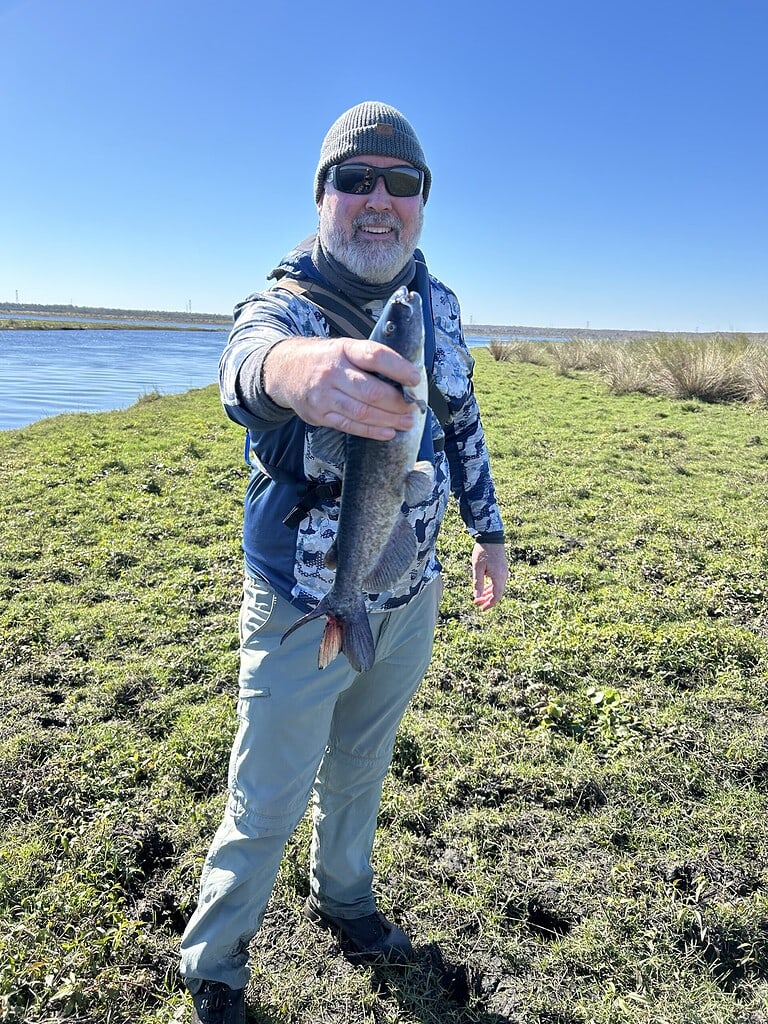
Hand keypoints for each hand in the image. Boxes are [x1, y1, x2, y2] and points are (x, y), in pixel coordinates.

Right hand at [262, 336, 420, 439]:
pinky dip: (372, 431)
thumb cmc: (324, 360)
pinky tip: (388, 432)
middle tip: (413, 407)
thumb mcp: (344, 348)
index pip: (374, 356)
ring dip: (389, 419)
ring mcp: (324, 396)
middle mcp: (332, 372)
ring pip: (362, 412)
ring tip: (406, 422)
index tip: (415, 378)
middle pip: (371, 390)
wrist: (285, 370)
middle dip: (397, 402)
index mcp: (343, 350)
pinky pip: (350, 426)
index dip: (398, 368)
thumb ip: (369, 360)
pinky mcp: (319, 415)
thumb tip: (405, 378)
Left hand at [471, 542, 507, 610]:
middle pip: (497, 593)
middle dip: (487, 600)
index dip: (489, 604)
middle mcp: (503, 576)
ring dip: (488, 594)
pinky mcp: (501, 568)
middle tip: (476, 604)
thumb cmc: (483, 551)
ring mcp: (503, 572)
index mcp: (498, 577)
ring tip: (478, 598)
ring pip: (497, 588)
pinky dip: (491, 587)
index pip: (496, 596)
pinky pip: (497, 582)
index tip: (481, 609)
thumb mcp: (477, 567)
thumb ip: (477, 583)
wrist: (491, 536)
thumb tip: (476, 597)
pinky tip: (484, 588)